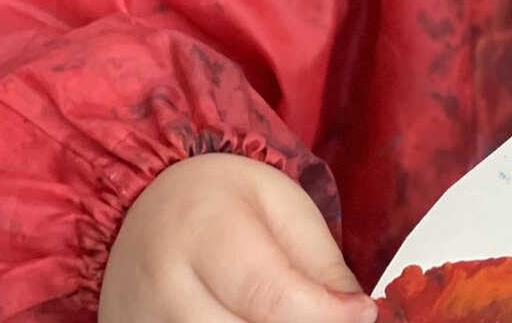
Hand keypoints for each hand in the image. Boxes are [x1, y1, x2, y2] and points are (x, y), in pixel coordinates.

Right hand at [99, 153, 377, 322]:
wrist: (149, 206)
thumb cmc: (223, 201)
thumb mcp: (287, 210)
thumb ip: (322, 267)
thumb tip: (356, 317)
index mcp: (203, 232)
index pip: (270, 296)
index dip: (326, 314)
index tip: (362, 313)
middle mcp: (163, 288)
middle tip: (327, 313)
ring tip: (291, 311)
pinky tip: (253, 318)